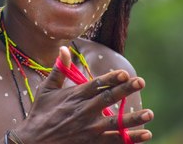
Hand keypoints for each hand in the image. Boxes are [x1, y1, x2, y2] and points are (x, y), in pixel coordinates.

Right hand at [13, 47, 153, 143]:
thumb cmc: (40, 113)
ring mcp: (89, 129)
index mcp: (74, 96)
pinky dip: (130, 138)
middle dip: (125, 91)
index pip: (96, 85)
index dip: (111, 79)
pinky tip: (145, 135)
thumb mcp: (47, 89)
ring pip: (115, 123)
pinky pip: (114, 141)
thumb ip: (59, 69)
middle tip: (141, 82)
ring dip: (133, 119)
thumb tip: (63, 48)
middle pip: (108, 100)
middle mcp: (84, 112)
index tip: (124, 74)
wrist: (33, 142)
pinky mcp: (92, 143)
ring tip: (149, 114)